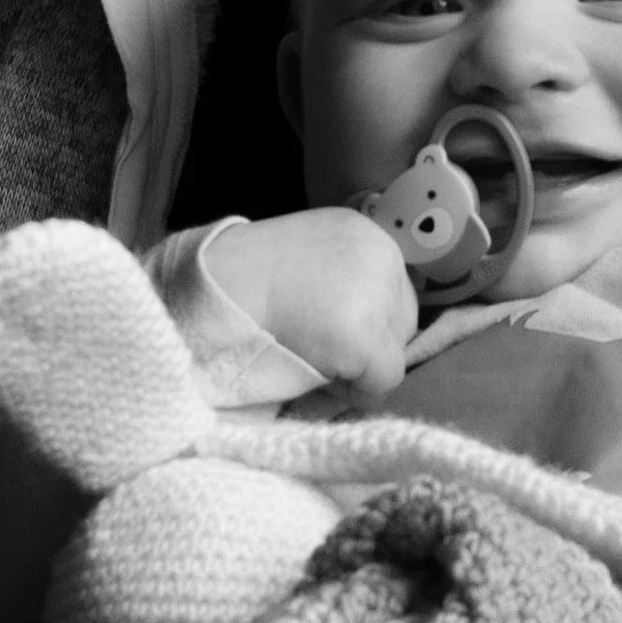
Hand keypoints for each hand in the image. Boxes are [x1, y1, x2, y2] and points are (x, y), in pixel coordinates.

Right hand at [204, 209, 418, 394]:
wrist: (218, 290)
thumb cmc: (249, 280)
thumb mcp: (310, 259)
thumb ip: (344, 279)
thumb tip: (375, 329)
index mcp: (365, 231)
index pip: (395, 292)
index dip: (365, 322)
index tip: (325, 329)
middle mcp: (382, 255)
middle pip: (403, 323)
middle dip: (369, 344)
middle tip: (318, 348)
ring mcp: (378, 295)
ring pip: (394, 356)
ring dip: (359, 369)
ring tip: (312, 357)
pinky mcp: (367, 337)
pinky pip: (382, 383)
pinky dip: (353, 391)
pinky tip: (316, 373)